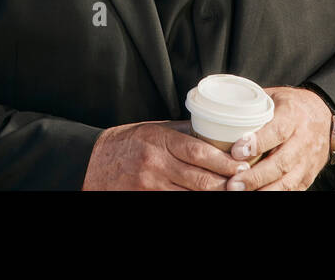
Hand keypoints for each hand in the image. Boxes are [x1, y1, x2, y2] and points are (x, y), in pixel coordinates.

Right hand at [81, 119, 246, 189]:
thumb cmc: (127, 143)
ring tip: (231, 192)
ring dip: (213, 195)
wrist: (91, 162)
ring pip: (191, 196)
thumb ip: (182, 133)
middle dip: (226, 184)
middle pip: (200, 179)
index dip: (225, 162)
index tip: (242, 164)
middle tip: (243, 183)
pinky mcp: (144, 199)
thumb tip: (216, 134)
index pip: (200, 152)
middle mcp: (155, 163)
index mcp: (159, 139)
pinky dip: (192, 202)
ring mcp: (149, 185)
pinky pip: (175, 204)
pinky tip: (205, 198)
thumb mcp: (152, 129)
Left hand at [224, 86, 331, 190]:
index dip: (258, 143)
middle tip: (233, 184)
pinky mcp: (308, 176)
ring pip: (287, 181)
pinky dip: (275, 194)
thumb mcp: (274, 97)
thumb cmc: (291, 106)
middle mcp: (303, 140)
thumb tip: (220, 112)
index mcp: (293, 116)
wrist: (324, 116)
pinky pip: (292, 190)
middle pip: (281, 162)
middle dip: (255, 176)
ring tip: (240, 192)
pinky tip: (256, 195)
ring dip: (263, 190)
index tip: (236, 151)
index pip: (278, 131)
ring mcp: (307, 161)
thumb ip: (252, 107)